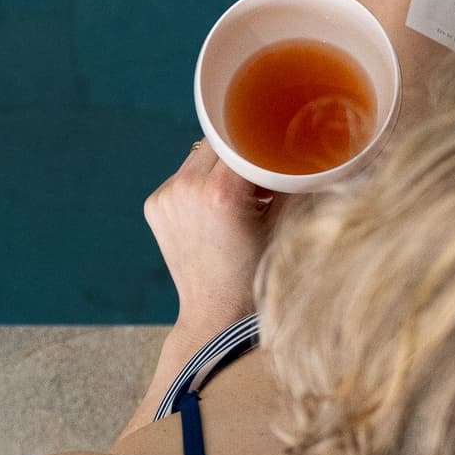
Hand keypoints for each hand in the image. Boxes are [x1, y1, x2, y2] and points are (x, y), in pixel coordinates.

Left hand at [144, 141, 274, 336]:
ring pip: (199, 157)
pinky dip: (200, 182)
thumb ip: (288, 182)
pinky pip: (183, 176)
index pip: (243, 142)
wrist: (216, 313)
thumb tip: (299, 154)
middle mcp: (187, 189)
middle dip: (240, 152)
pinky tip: (213, 209)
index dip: (262, 144)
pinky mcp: (155, 205)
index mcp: (220, 193)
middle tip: (259, 176)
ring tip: (236, 196)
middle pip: (218, 143)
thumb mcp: (280, 224)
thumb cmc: (255, 274)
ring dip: (218, 166)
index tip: (277, 151)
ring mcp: (166, 197)